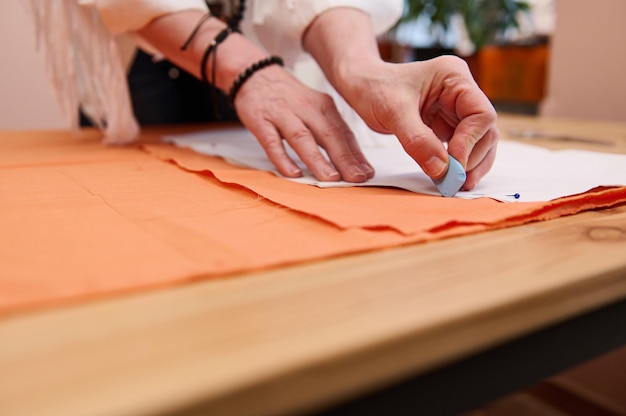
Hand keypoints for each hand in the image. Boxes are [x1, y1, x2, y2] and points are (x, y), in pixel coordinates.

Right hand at [137, 10, 372, 182]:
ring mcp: (282, 115)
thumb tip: (355, 160)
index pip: (344, 132)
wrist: (255, 74)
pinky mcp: (260, 121)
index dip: (356, 154)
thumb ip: (332, 131)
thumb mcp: (316, 107)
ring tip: (330, 178)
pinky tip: (292, 173)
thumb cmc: (290, 98)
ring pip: (302, 138)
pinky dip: (282, 158)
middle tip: (357, 178)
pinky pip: (272, 142)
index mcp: (323, 106)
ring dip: (317, 159)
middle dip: (344, 158)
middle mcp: (306, 109)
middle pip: (328, 135)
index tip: (368, 173)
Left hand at [302, 8, 497, 189]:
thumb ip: (417, 140)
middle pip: (485, 131)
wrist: (360, 85)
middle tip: (456, 182)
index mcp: (454, 77)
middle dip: (473, 158)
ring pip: (478, 142)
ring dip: (470, 165)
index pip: (480, 114)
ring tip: (456, 185)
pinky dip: (458, 164)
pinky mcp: (446, 124)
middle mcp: (460, 91)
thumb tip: (442, 170)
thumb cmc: (374, 87)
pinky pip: (461, 147)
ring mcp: (455, 109)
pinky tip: (449, 178)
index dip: (470, 142)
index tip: (452, 165)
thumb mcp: (392, 112)